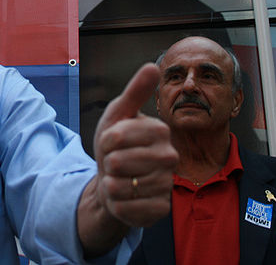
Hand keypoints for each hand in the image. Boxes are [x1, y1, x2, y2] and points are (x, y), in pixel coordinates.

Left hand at [92, 63, 176, 226]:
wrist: (115, 179)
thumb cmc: (116, 146)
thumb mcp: (118, 115)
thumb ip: (135, 92)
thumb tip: (153, 66)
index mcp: (160, 130)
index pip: (116, 136)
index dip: (105, 140)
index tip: (111, 140)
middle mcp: (170, 156)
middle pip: (118, 162)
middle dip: (107, 163)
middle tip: (115, 161)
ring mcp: (167, 184)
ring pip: (120, 187)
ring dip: (110, 184)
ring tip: (119, 178)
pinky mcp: (161, 209)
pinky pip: (127, 209)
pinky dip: (117, 204)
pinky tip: (124, 197)